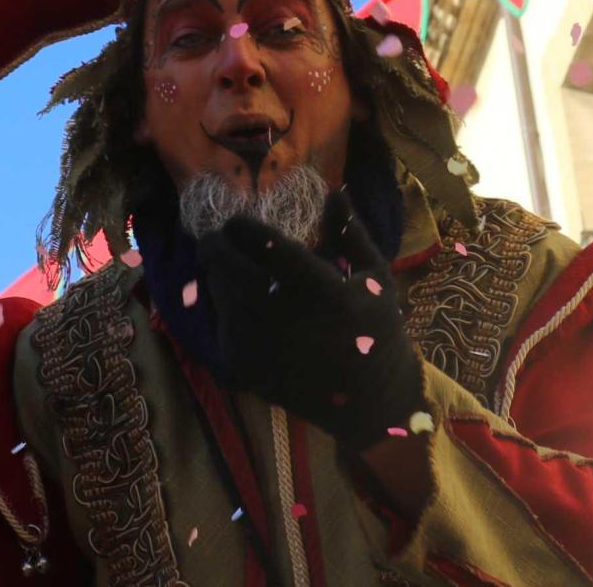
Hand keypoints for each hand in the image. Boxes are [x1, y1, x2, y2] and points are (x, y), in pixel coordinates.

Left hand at [198, 192, 425, 448]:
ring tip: (225, 261)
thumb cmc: (376, 330)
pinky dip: (225, 304)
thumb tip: (332, 192)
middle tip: (216, 234)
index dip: (246, 228)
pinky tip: (237, 297)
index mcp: (324, 292)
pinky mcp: (246, 366)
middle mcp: (287, 318)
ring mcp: (262, 345)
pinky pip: (223, 322)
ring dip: (219, 273)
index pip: (271, 248)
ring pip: (221, 293)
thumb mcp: (375, 277)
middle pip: (231, 267)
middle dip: (217, 245)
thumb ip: (349, 234)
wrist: (368, 400)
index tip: (238, 219)